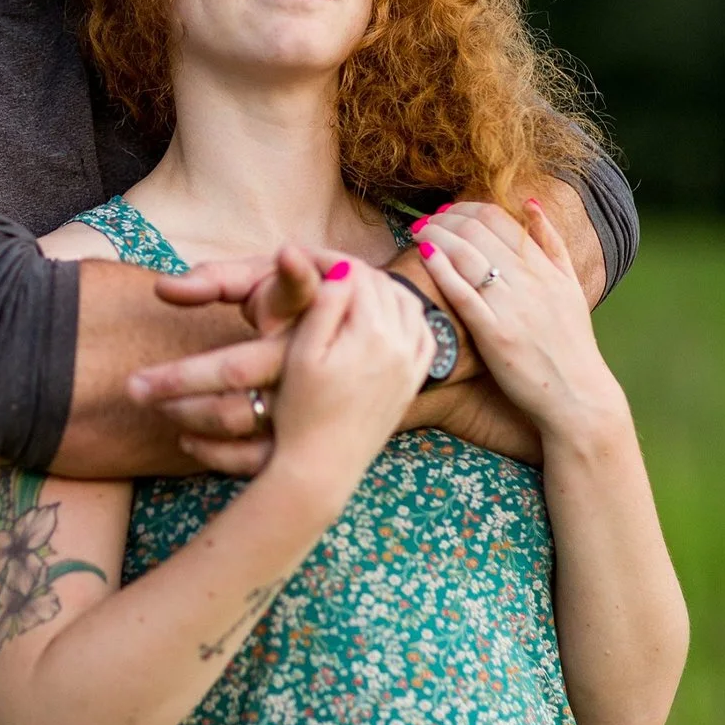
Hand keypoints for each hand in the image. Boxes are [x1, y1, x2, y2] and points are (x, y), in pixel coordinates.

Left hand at [134, 244, 332, 470]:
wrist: (360, 354)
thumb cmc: (293, 306)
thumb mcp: (266, 281)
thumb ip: (216, 279)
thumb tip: (160, 289)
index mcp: (306, 308)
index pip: (292, 292)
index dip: (292, 277)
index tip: (280, 260)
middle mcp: (311, 356)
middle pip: (238, 369)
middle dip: (178, 380)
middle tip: (133, 386)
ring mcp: (312, 399)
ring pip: (240, 414)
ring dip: (188, 412)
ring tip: (150, 402)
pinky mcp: (308, 435)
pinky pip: (256, 455)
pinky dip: (215, 453)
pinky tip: (186, 440)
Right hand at [263, 260, 433, 503]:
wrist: (322, 466)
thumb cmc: (301, 412)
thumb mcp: (302, 354)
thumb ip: (324, 306)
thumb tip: (341, 267)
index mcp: (371, 333)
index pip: (356, 274)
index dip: (327, 259)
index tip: (301, 258)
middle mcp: (401, 345)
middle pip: (384, 285)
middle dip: (352, 271)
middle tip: (320, 269)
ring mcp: (411, 364)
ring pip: (408, 304)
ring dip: (381, 289)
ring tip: (349, 288)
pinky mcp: (412, 382)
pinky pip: (423, 333)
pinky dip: (406, 314)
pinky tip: (385, 316)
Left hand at [413, 200, 626, 444]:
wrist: (577, 395)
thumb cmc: (568, 342)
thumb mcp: (570, 287)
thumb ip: (552, 245)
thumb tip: (530, 205)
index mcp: (546, 268)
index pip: (498, 218)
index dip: (464, 208)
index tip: (446, 213)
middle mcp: (531, 281)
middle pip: (476, 230)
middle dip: (443, 219)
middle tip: (424, 222)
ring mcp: (513, 307)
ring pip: (467, 255)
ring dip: (436, 236)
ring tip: (417, 233)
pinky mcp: (496, 334)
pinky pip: (463, 293)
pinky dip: (442, 269)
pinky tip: (424, 255)